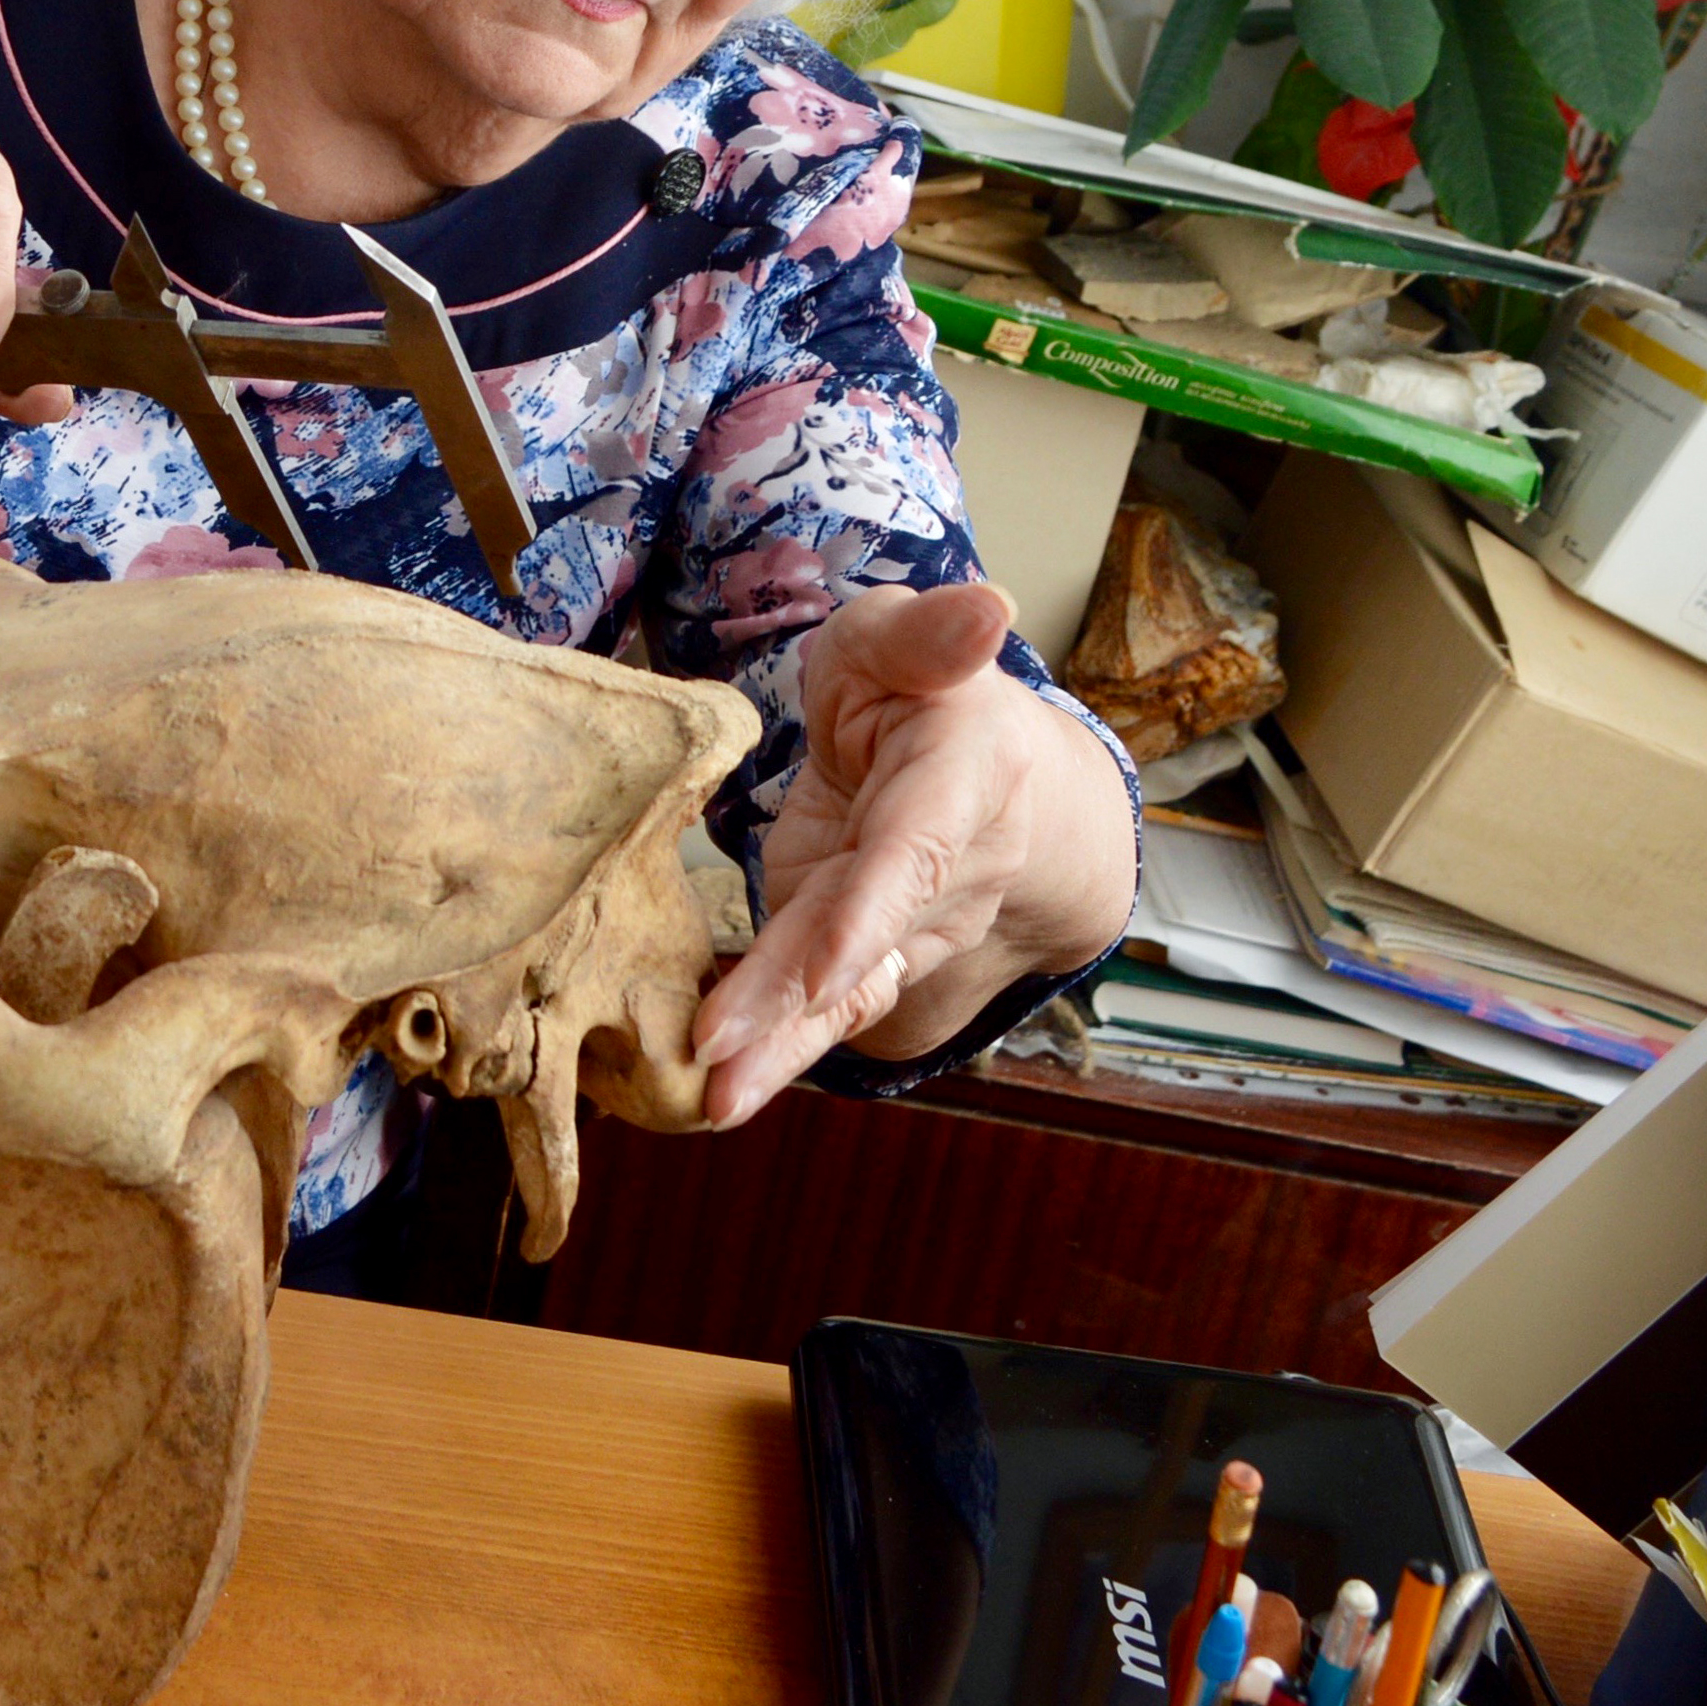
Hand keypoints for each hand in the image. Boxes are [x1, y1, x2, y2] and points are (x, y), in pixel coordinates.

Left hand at [689, 582, 1133, 1128]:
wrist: (979, 772)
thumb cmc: (922, 690)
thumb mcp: (906, 639)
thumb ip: (929, 633)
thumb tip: (990, 605)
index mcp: (962, 781)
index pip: (916, 852)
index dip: (873, 910)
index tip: (830, 964)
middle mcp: (944, 874)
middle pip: (863, 942)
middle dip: (792, 1000)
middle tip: (721, 1052)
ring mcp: (902, 928)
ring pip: (843, 994)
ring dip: (780, 1050)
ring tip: (716, 1100)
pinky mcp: (856, 956)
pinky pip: (820, 1012)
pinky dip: (772, 1054)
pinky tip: (719, 1094)